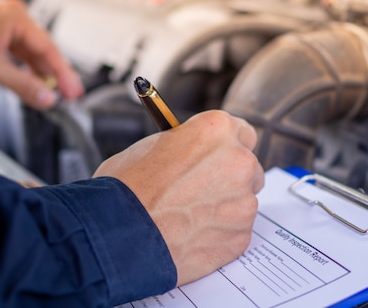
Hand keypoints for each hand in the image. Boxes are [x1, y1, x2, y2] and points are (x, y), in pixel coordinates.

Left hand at [0, 0, 83, 108]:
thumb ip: (24, 86)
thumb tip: (48, 99)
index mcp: (17, 17)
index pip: (49, 49)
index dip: (64, 74)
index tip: (75, 93)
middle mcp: (14, 16)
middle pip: (43, 51)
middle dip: (55, 75)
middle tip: (70, 96)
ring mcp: (4, 24)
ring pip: (30, 53)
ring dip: (39, 73)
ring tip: (52, 93)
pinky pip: (17, 53)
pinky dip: (25, 68)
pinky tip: (32, 82)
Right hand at [93, 110, 264, 285]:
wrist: (119, 234)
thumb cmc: (125, 188)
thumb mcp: (151, 146)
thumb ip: (184, 147)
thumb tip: (189, 154)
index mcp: (217, 130)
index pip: (243, 132)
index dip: (228, 147)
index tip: (220, 158)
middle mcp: (239, 161)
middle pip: (248, 169)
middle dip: (230, 179)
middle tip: (202, 191)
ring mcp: (243, 201)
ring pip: (242, 203)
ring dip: (223, 209)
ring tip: (188, 219)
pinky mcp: (240, 236)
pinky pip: (234, 233)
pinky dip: (218, 236)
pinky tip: (190, 236)